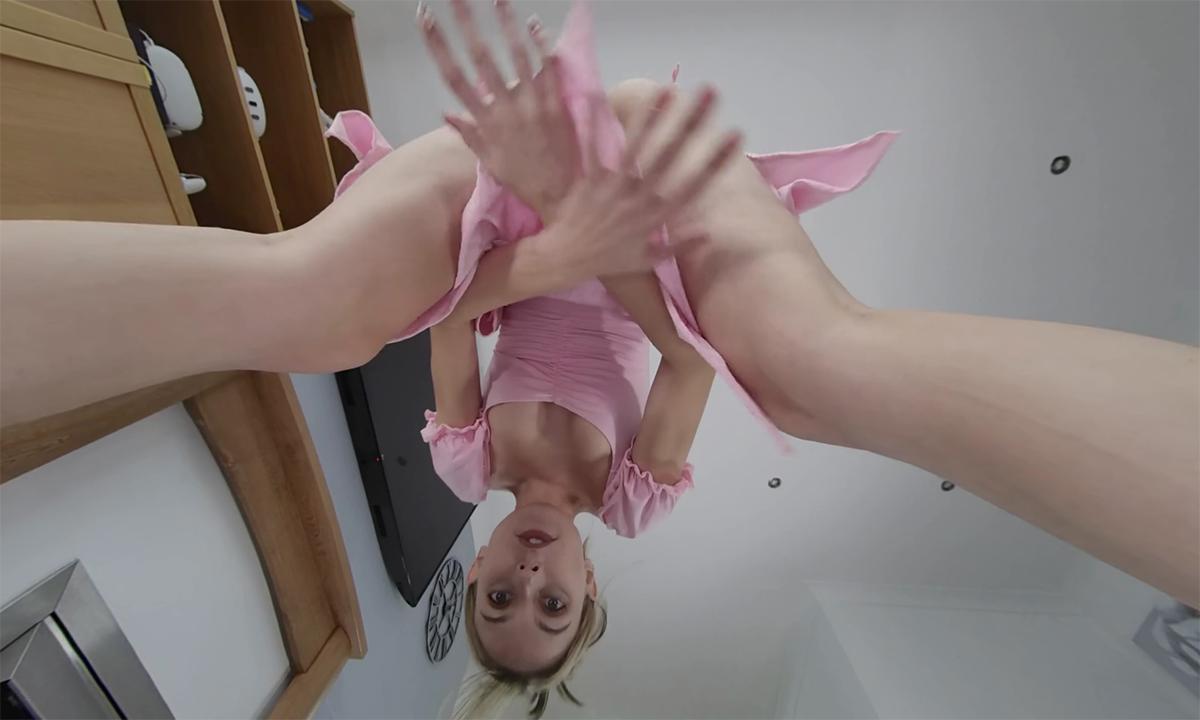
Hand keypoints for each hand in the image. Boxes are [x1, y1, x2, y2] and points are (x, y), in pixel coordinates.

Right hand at [418, 0, 577, 217]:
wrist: (561, 196)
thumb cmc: (523, 180)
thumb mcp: (490, 162)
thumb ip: (470, 134)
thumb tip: (446, 113)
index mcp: (485, 121)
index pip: (454, 77)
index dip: (437, 46)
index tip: (425, 20)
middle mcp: (505, 108)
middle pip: (481, 58)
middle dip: (465, 24)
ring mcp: (531, 104)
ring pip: (516, 56)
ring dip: (505, 25)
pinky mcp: (555, 104)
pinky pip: (548, 69)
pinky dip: (541, 45)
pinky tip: (535, 23)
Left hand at [536, 86, 742, 278]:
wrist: (568, 259)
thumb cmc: (609, 260)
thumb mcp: (647, 260)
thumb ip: (678, 247)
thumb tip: (708, 232)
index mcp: (656, 216)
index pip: (695, 184)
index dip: (717, 159)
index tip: (736, 134)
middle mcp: (639, 198)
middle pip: (671, 155)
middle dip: (692, 123)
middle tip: (710, 93)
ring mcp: (614, 187)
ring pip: (637, 146)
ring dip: (653, 117)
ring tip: (668, 90)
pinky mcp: (589, 180)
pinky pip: (592, 149)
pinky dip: (594, 125)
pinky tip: (600, 98)